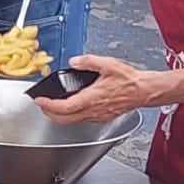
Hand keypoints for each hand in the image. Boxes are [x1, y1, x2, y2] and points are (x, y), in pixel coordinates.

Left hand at [34, 54, 157, 124]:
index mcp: (92, 98)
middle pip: (64, 119)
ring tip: (52, 105)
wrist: (144, 91)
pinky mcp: (102, 117)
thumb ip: (88, 61)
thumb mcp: (107, 64)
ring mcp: (98, 116)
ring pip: (73, 121)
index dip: (49, 105)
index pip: (64, 107)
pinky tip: (71, 107)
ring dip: (59, 115)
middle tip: (41, 104)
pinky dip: (71, 116)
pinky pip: (82, 120)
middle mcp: (93, 110)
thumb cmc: (129, 80)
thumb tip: (74, 61)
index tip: (39, 100)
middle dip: (49, 113)